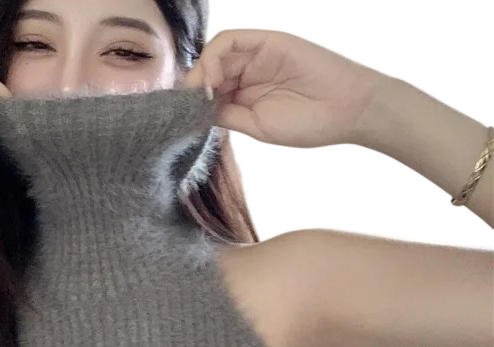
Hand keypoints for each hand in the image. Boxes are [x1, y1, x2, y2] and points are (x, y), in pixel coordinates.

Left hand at [179, 29, 384, 148]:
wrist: (346, 111)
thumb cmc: (307, 123)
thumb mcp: (256, 126)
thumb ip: (227, 115)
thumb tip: (195, 112)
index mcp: (243, 94)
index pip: (206, 91)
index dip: (190, 101)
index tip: (180, 118)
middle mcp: (247, 71)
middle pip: (206, 70)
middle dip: (189, 88)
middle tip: (183, 107)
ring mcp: (256, 54)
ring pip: (214, 54)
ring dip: (199, 72)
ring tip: (200, 95)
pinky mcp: (267, 40)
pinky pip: (231, 40)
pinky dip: (214, 57)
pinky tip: (212, 80)